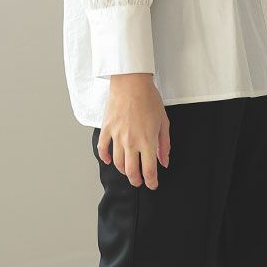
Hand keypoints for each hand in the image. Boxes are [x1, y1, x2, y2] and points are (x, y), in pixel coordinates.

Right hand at [97, 73, 170, 189]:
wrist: (131, 82)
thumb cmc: (149, 98)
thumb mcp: (163, 121)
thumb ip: (164, 144)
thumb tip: (164, 161)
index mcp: (147, 141)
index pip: (149, 170)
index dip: (151, 181)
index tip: (152, 184)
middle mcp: (131, 142)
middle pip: (131, 171)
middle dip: (136, 180)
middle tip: (139, 181)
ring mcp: (116, 136)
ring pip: (118, 163)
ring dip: (123, 171)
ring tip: (128, 171)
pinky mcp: (106, 129)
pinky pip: (102, 148)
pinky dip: (105, 158)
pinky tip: (109, 160)